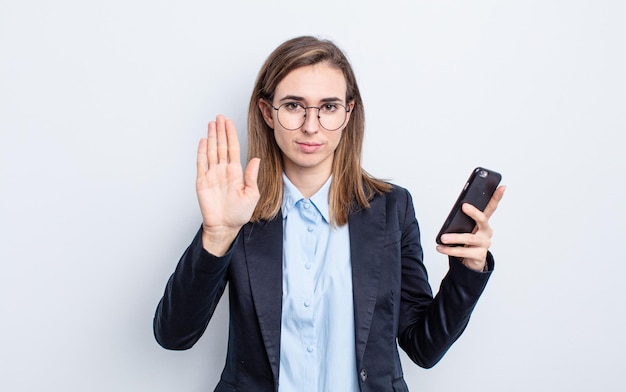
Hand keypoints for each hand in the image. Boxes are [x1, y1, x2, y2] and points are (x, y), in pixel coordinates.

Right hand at [196, 115, 260, 254]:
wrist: (225, 226)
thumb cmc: (239, 213)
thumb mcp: (252, 194)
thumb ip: (252, 176)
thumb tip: (256, 159)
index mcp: (236, 172)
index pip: (233, 148)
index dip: (231, 134)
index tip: (229, 122)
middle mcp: (223, 171)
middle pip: (221, 146)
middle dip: (221, 131)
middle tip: (219, 117)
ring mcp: (212, 175)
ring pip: (211, 151)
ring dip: (212, 137)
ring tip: (211, 124)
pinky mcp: (202, 182)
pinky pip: (201, 164)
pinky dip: (202, 152)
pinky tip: (203, 141)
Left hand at [436, 185, 505, 270]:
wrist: (469, 262)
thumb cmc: (466, 242)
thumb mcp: (465, 229)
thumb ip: (462, 220)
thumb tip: (453, 213)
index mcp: (483, 223)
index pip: (491, 207)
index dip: (497, 197)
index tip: (502, 187)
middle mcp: (486, 232)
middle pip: (482, 220)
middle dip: (474, 212)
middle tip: (464, 206)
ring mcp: (484, 244)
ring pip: (469, 238)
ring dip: (454, 237)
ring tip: (443, 238)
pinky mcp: (480, 255)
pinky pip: (463, 251)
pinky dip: (450, 250)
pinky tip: (440, 247)